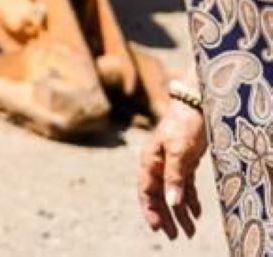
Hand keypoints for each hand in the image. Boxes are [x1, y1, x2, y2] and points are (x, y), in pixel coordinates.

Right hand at [138, 97, 205, 239]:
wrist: (197, 104)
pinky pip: (185, 186)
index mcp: (149, 161)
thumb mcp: (179, 151)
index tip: (158, 228)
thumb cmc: (184, 125)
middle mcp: (157, 164)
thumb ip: (173, 177)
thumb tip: (171, 202)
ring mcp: (171, 163)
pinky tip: (196, 213)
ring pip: (173, 193)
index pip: (146, 191)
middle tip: (175, 237)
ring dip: (180, 213)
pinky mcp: (185, 162)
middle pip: (159, 196)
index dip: (151, 210)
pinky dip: (190, 200)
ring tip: (189, 232)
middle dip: (166, 217)